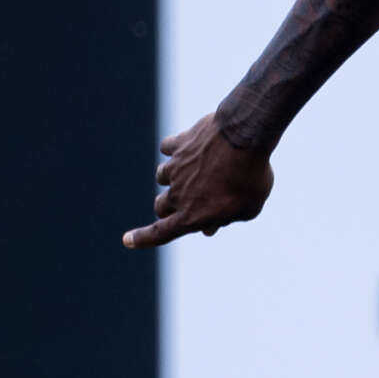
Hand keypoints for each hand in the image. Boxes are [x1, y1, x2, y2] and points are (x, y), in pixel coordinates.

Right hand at [122, 112, 273, 248]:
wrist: (245, 137)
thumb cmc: (251, 176)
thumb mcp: (249, 207)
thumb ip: (228, 219)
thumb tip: (211, 226)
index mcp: (192, 215)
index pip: (160, 233)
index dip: (142, 239)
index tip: (127, 240)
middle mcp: (178, 193)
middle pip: (160, 206)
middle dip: (168, 209)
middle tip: (185, 205)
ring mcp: (176, 167)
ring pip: (162, 176)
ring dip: (171, 179)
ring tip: (192, 174)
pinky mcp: (180, 144)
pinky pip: (167, 148)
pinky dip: (175, 150)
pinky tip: (187, 148)